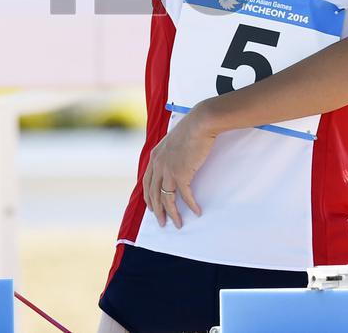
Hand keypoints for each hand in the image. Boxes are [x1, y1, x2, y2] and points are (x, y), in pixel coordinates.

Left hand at [142, 106, 215, 227]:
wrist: (200, 123)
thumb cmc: (190, 130)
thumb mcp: (172, 142)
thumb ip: (168, 154)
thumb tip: (173, 164)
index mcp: (154, 156)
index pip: (147, 182)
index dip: (149, 197)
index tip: (152, 208)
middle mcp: (157, 164)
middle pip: (153, 194)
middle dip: (157, 211)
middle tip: (162, 222)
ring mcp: (168, 170)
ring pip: (166, 199)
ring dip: (172, 214)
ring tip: (177, 224)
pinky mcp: (181, 174)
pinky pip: (184, 196)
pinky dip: (190, 206)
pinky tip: (196, 212)